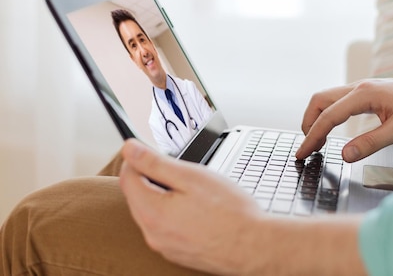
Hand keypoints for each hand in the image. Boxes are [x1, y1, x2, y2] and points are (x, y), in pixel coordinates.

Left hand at [119, 138, 261, 274]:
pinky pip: (165, 228)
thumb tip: (130, 149)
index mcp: (152, 212)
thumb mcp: (191, 176)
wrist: (253, 247)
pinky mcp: (177, 254)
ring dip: (164, 197)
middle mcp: (152, 234)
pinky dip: (174, 215)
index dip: (136, 159)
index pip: (127, 178)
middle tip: (180, 170)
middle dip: (151, 178)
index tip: (149, 150)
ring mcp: (164, 247)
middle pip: (138, 197)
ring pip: (152, 213)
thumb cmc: (230, 212)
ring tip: (194, 192)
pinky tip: (198, 211)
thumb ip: (155, 163)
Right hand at [296, 77, 392, 161]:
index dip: (312, 136)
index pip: (329, 116)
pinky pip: (339, 101)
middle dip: (308, 123)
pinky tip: (333, 130)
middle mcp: (360, 87)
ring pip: (328, 99)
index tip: (302, 153)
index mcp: (365, 94)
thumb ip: (371, 143)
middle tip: (307, 148)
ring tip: (316, 142)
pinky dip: (329, 115)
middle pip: (320, 101)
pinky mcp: (368, 94)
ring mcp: (363, 89)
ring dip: (317, 118)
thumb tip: (344, 155)